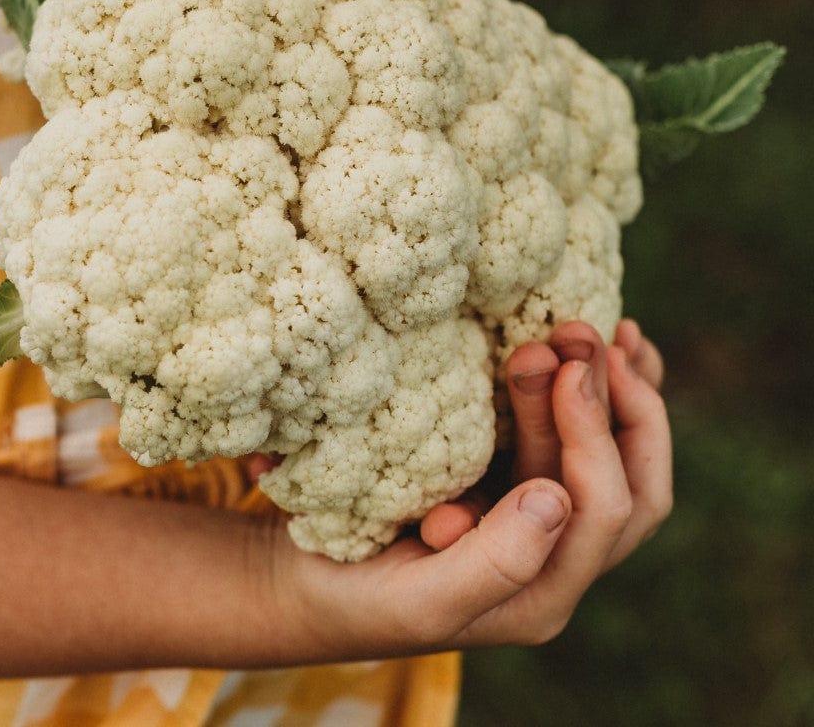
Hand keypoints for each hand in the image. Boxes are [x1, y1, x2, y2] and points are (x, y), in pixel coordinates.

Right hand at [273, 319, 671, 655]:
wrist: (304, 588)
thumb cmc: (353, 599)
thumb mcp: (418, 599)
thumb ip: (495, 564)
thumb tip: (557, 499)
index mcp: (544, 591)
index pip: (603, 508)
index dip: (593, 433)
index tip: (558, 367)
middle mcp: (556, 558)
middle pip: (621, 476)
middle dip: (610, 400)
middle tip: (572, 330)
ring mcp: (538, 519)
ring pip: (609, 454)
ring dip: (608, 389)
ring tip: (589, 327)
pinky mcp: (510, 483)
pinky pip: (578, 439)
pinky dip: (601, 392)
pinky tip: (610, 346)